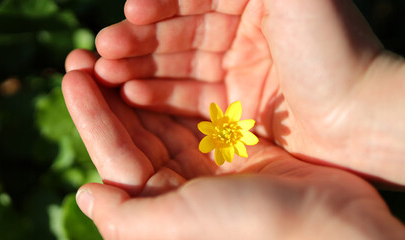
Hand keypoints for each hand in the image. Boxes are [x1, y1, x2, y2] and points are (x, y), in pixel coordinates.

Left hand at [63, 49, 404, 239]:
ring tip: (114, 48)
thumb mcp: (177, 222)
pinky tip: (162, 61)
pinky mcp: (240, 152)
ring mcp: (210, 170)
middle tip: (85, 52)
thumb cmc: (251, 228)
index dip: (90, 113)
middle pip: (133, 134)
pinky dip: (177, 88)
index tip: (72, 73)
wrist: (332, 229)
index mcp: (159, 209)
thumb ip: (125, 217)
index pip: (113, 153)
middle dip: (107, 94)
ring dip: (137, 84)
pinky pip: (197, 114)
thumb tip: (84, 195)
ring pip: (161, 119)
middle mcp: (179, 190)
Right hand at [92, 0, 404, 187]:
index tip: (131, 9)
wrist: (369, 119)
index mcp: (258, 0)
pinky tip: (131, 95)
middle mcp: (248, 32)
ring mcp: (242, 72)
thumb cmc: (335, 49)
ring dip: (140, 66)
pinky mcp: (239, 109)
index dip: (160, 2)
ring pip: (178, 64)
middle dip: (139, 38)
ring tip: (105, 72)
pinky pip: (189, 98)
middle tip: (103, 49)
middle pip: (180, 30)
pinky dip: (159, 94)